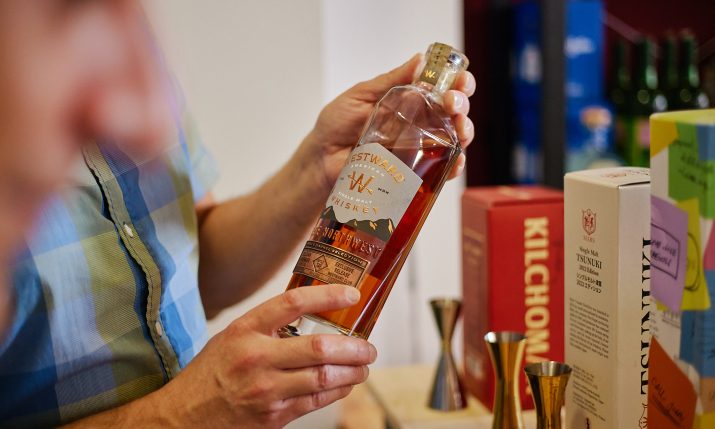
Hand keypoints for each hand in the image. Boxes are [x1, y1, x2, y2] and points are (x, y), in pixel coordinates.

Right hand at [157, 285, 375, 428]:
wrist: (183, 417)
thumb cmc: (212, 372)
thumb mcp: (232, 337)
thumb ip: (268, 325)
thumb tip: (314, 310)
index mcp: (245, 330)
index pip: (293, 303)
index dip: (328, 295)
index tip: (352, 293)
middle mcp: (256, 357)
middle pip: (319, 346)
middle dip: (354, 346)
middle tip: (369, 346)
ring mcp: (266, 390)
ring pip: (324, 377)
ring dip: (353, 370)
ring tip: (364, 365)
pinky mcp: (274, 416)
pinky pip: (317, 400)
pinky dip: (339, 390)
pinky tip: (347, 383)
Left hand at [309, 53, 475, 190]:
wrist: (322, 159)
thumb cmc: (337, 125)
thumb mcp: (361, 95)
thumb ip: (390, 80)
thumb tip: (419, 60)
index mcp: (409, 98)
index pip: (441, 86)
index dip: (457, 81)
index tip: (459, 80)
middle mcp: (419, 121)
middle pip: (454, 110)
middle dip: (461, 104)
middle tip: (452, 104)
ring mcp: (419, 147)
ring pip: (455, 138)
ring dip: (464, 131)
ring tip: (459, 130)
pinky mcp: (415, 171)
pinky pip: (442, 169)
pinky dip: (454, 164)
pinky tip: (455, 160)